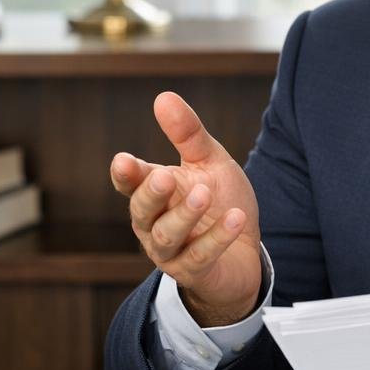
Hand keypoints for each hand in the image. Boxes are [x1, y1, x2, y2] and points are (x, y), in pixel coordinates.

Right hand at [109, 91, 262, 326]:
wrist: (245, 251)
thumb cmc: (219, 202)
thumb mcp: (208, 162)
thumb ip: (187, 134)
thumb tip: (163, 96)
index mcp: (153, 195)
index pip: (131, 183)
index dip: (126, 174)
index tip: (124, 161)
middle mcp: (154, 225)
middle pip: (142, 211)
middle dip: (151, 194)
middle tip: (165, 175)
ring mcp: (172, 252)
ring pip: (166, 237)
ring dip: (184, 215)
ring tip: (204, 194)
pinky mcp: (195, 273)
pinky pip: (202, 257)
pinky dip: (218, 237)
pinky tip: (236, 218)